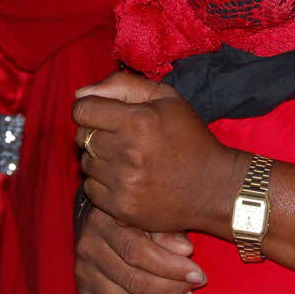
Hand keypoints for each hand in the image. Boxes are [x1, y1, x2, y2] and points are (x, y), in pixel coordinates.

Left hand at [73, 71, 239, 234]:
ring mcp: (124, 183)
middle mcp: (128, 152)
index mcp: (139, 121)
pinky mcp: (122, 208)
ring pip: (86, 163)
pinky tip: (125, 179)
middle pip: (82, 137)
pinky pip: (91, 189)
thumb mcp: (166, 97)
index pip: (82, 110)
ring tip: (126, 159)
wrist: (214, 187)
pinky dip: (103, 183)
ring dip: (100, 159)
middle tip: (120, 137)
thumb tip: (80, 94)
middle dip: (96, 133)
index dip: (90, 109)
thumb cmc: (189, 137)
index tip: (103, 115)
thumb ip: (121, 85)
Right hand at [75, 204, 205, 293]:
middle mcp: (89, 248)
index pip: (138, 252)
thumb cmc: (139, 216)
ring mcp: (84, 274)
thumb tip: (185, 251)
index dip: (172, 268)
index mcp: (105, 221)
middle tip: (195, 287)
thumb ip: (168, 229)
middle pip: (132, 280)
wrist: (105, 219)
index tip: (198, 275)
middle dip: (170, 288)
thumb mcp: (153, 214)